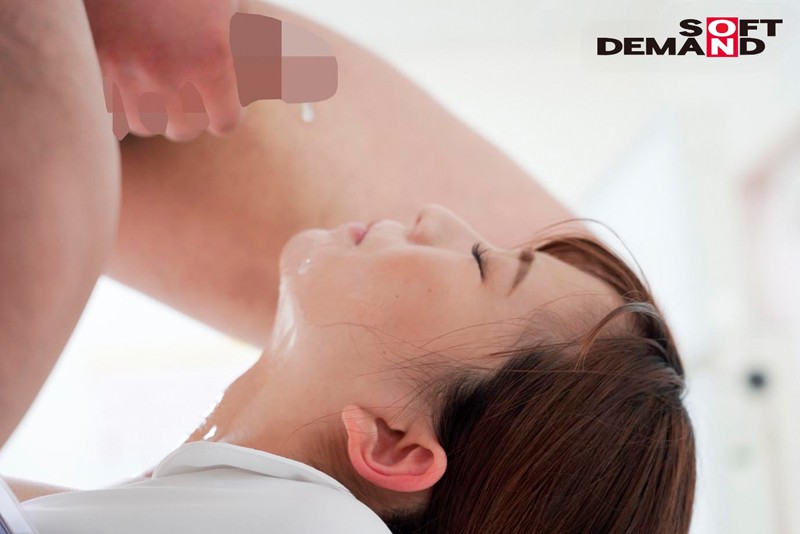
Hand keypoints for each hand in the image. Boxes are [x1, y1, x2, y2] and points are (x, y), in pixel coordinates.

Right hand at [85, 0, 242, 140]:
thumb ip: (250, 49)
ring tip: (159, 80)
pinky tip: (132, 78)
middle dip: (192, 112)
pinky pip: (113, 111)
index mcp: (215, 58)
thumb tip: (270, 83)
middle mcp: (173, 74)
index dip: (225, 110)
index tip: (221, 97)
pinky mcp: (95, 66)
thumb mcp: (228, 9)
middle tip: (190, 86)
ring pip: (147, 125)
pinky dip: (123, 101)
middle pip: (186, 129)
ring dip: (156, 111)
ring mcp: (129, 73)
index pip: (225, 123)